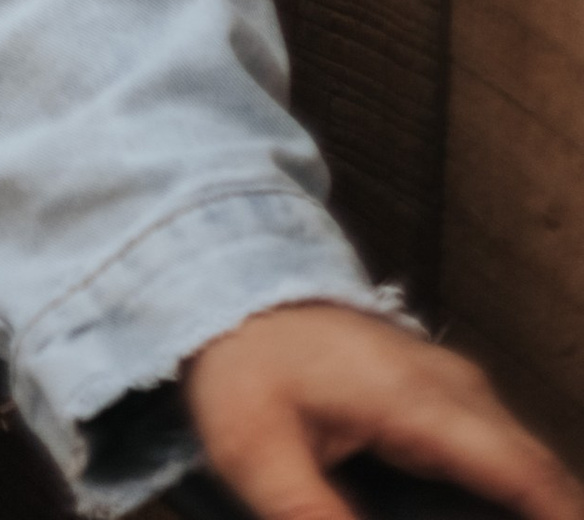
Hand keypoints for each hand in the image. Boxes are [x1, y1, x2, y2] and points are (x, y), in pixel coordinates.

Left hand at [184, 303, 583, 518]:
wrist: (234, 289)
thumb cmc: (244, 366)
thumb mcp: (257, 452)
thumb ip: (311, 515)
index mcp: (412, 400)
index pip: (520, 470)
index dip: (558, 515)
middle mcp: (450, 386)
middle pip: (535, 468)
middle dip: (551, 514)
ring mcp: (454, 382)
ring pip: (524, 457)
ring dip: (534, 504)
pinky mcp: (446, 391)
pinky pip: (504, 446)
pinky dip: (514, 487)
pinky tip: (497, 517)